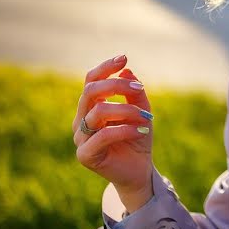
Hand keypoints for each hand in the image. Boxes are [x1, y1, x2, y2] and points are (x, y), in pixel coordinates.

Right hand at [73, 55, 154, 211]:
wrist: (139, 170)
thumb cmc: (137, 138)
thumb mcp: (142, 111)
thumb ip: (135, 93)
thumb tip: (127, 70)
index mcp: (91, 107)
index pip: (91, 80)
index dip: (105, 68)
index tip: (124, 57)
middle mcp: (81, 119)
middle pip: (90, 92)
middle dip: (117, 85)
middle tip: (139, 89)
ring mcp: (80, 137)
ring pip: (99, 112)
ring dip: (127, 110)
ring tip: (147, 116)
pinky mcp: (85, 155)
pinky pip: (103, 135)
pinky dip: (125, 129)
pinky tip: (142, 131)